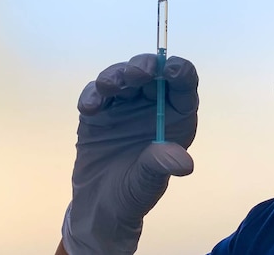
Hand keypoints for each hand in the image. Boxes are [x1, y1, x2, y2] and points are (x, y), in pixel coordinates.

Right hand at [61, 54, 198, 254]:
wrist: (99, 206)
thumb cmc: (134, 193)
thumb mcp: (149, 183)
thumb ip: (161, 166)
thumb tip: (184, 162)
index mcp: (175, 116)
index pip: (183, 85)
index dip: (179, 72)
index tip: (170, 69)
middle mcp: (152, 105)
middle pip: (152, 74)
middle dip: (143, 67)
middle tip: (136, 73)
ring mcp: (124, 105)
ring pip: (122, 77)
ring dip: (116, 75)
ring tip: (109, 86)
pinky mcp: (98, 110)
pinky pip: (95, 93)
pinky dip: (92, 94)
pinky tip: (90, 108)